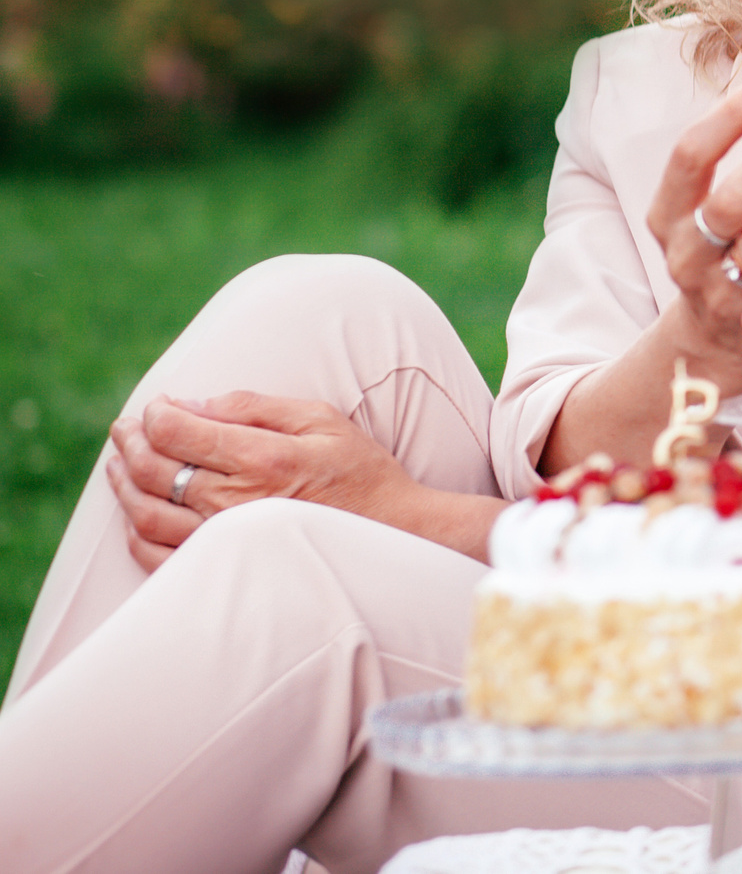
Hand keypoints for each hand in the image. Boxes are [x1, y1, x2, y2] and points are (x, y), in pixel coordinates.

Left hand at [105, 392, 417, 570]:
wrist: (390, 536)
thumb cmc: (358, 472)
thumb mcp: (321, 420)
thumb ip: (254, 406)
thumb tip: (193, 403)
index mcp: (261, 458)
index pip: (178, 431)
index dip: (156, 413)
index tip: (156, 404)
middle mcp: (234, 501)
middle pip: (154, 468)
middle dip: (132, 440)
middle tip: (127, 428)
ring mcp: (223, 541)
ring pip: (146, 512)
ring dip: (123, 484)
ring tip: (119, 465)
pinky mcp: (221, 570)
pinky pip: (158, 556)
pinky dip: (136, 533)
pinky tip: (137, 513)